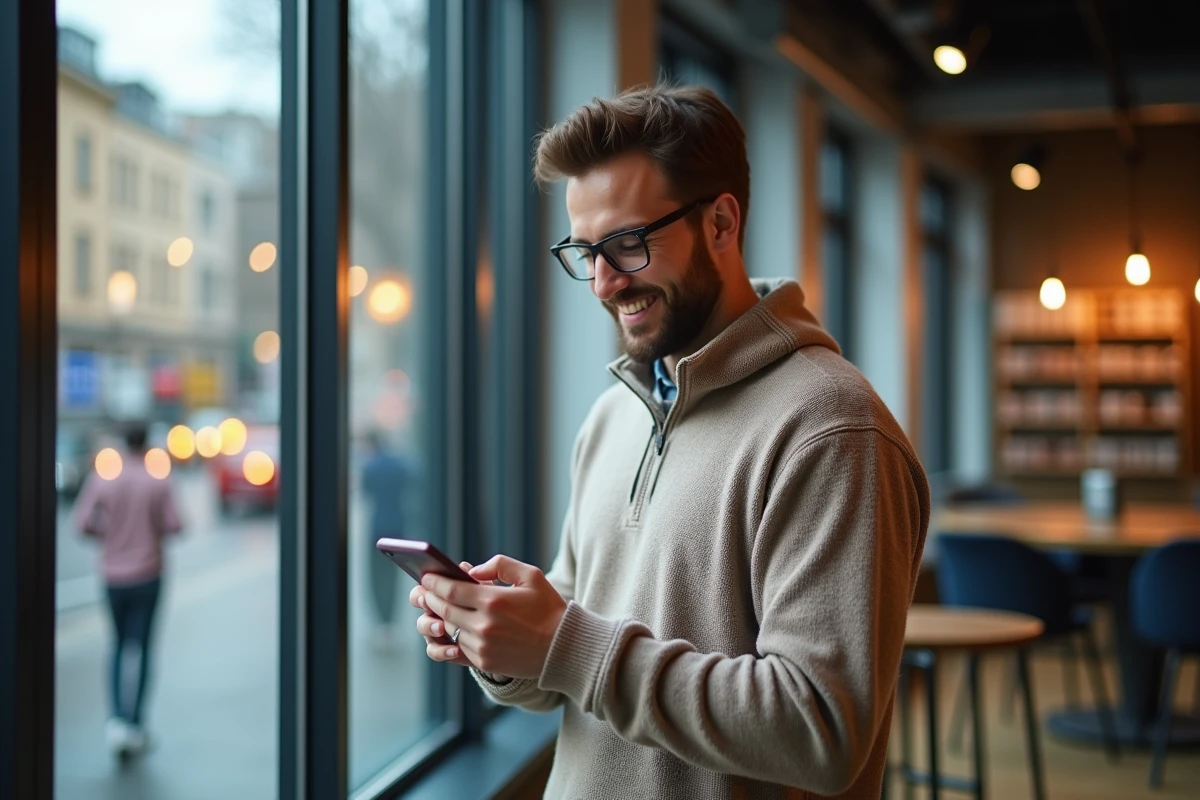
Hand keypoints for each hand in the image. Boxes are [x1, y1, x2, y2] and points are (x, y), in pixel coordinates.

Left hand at [419, 555, 566, 679]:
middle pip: (444, 610)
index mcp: (494, 600)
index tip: (426, 577)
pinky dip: (450, 638)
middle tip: (422, 592)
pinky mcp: (484, 662)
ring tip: (435, 608)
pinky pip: (457, 649)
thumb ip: (500, 565)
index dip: (434, 583)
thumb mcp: (531, 575)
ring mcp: (483, 647)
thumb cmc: (548, 608)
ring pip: (450, 629)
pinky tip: (448, 629)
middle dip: (430, 599)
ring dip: (439, 618)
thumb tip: (471, 571)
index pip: (451, 590)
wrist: (563, 648)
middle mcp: (484, 625)